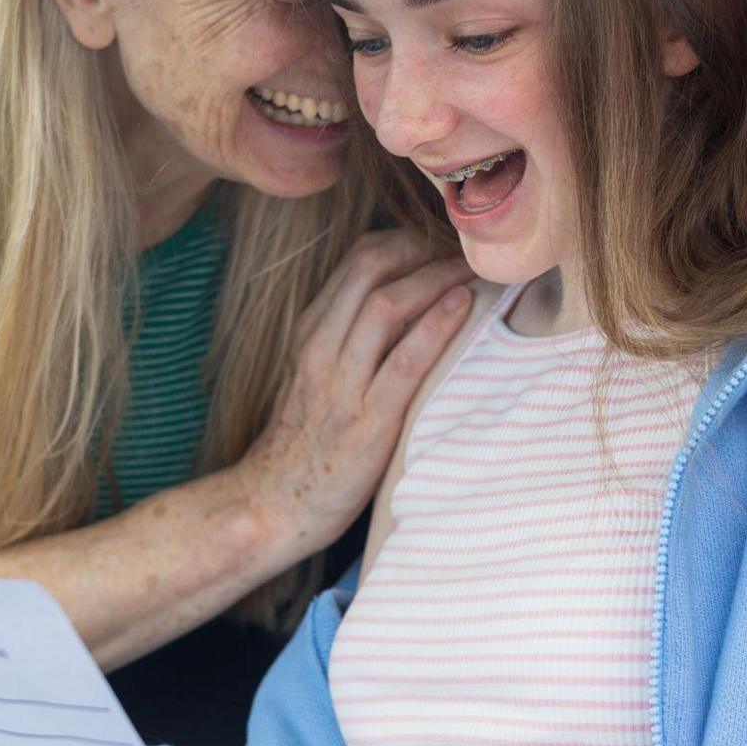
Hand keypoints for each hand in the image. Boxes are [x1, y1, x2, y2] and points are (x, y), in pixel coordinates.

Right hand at [235, 231, 474, 553]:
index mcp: (310, 331)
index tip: (443, 242)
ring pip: (388, 304)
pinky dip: (437, 326)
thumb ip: (347, 339)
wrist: (271, 505)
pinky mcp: (367, 421)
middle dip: (425, 247)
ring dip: (438, 277)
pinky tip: (463, 306)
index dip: (407, 239)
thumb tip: (406, 305)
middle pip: (372, 266)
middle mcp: (321, 347)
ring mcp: (342, 383)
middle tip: (466, 248)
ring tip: (475, 270)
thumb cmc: (303, 444)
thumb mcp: (314, 376)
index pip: (358, 259)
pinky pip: (405, 361)